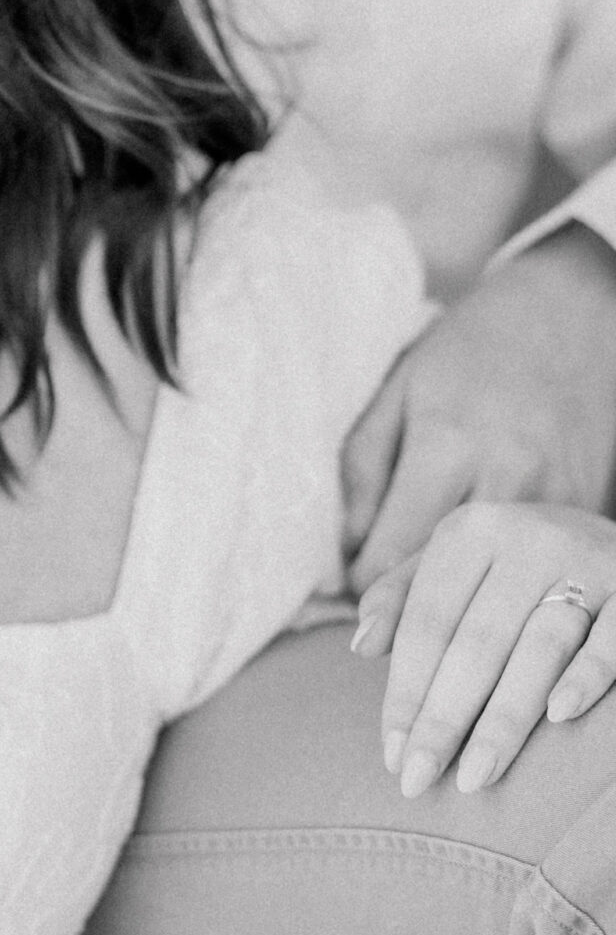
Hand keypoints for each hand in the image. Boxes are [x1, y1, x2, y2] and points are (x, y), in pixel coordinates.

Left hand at [343, 225, 615, 592]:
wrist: (576, 313)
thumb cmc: (473, 346)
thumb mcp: (401, 387)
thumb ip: (364, 467)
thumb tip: (346, 549)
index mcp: (447, 444)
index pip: (391, 557)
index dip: (363, 584)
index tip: (353, 584)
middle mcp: (505, 479)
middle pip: (443, 583)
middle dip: (404, 610)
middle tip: (379, 620)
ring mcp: (555, 501)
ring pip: (492, 587)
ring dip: (456, 601)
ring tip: (429, 601)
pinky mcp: (588, 512)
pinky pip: (535, 569)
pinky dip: (504, 578)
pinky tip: (484, 571)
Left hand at [352, 502, 615, 796]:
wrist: (608, 535)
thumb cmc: (513, 565)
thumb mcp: (455, 563)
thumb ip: (402, 598)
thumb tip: (360, 645)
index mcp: (471, 530)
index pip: (426, 622)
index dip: (405, 690)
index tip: (391, 755)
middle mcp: (528, 537)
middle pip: (476, 642)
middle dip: (443, 717)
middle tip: (417, 780)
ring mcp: (587, 561)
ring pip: (540, 647)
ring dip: (505, 718)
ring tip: (474, 776)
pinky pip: (611, 639)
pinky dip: (587, 675)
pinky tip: (559, 717)